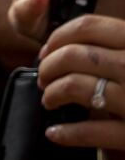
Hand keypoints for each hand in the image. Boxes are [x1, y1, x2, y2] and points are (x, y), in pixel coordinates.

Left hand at [37, 12, 124, 150]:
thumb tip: (63, 45)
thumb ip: (114, 45)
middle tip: (44, 78)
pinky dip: (68, 132)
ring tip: (50, 100)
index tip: (47, 51)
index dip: (58, 37)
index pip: (88, 26)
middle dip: (48, 67)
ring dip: (52, 94)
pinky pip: (93, 131)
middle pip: (73, 55)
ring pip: (75, 86)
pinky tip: (55, 133)